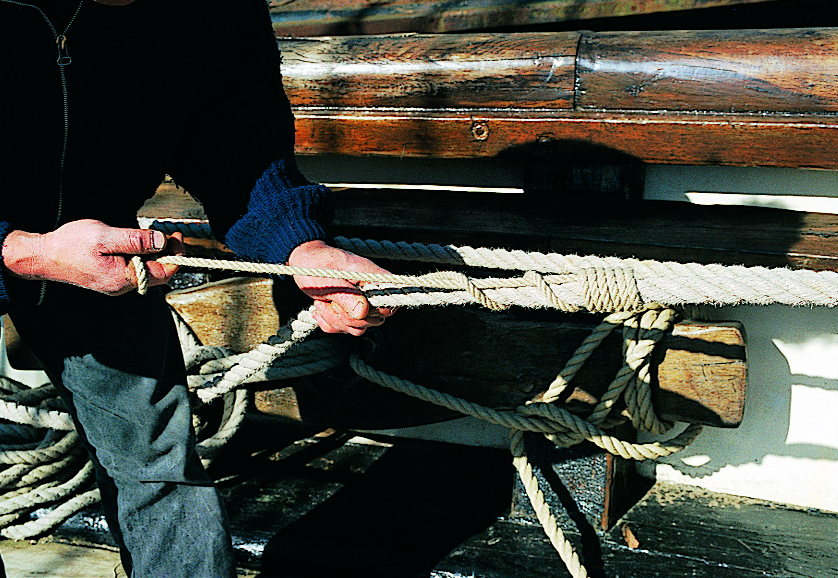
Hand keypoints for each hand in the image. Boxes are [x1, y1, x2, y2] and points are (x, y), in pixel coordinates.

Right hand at [1, 219, 183, 294]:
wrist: (42, 256)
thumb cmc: (70, 245)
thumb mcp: (105, 236)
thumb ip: (135, 240)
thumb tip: (162, 241)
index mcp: (123, 278)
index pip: (163, 272)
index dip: (176, 254)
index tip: (176, 236)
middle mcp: (122, 286)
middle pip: (157, 273)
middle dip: (167, 253)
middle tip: (168, 233)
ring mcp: (116, 284)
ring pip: (145, 270)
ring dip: (153, 254)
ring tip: (150, 235)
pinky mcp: (110, 279)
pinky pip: (133, 269)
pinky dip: (140, 256)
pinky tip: (134, 243)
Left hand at [288, 240, 395, 335]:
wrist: (302, 262)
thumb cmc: (317, 264)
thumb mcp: (329, 279)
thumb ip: (346, 296)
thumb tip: (363, 312)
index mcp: (372, 277)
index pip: (392, 298)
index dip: (378, 309)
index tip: (354, 306)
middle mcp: (370, 292)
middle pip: (375, 320)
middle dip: (348, 317)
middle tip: (331, 301)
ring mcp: (361, 304)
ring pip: (359, 328)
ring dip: (335, 320)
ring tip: (321, 302)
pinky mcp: (349, 313)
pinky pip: (345, 330)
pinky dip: (329, 323)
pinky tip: (320, 308)